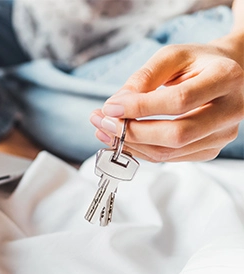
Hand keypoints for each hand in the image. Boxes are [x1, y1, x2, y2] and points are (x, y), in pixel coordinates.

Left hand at [90, 43, 243, 161]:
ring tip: (103, 129)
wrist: (226, 73)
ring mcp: (222, 135)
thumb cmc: (197, 62)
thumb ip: (143, 78)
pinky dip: (140, 150)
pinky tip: (121, 137)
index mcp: (225, 78)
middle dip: (133, 132)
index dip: (140, 107)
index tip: (110, 107)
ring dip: (130, 144)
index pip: (179, 100)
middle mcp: (231, 110)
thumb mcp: (171, 56)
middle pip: (177, 134)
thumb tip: (116, 106)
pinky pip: (169, 157)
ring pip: (170, 151)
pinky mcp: (210, 150)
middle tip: (102, 122)